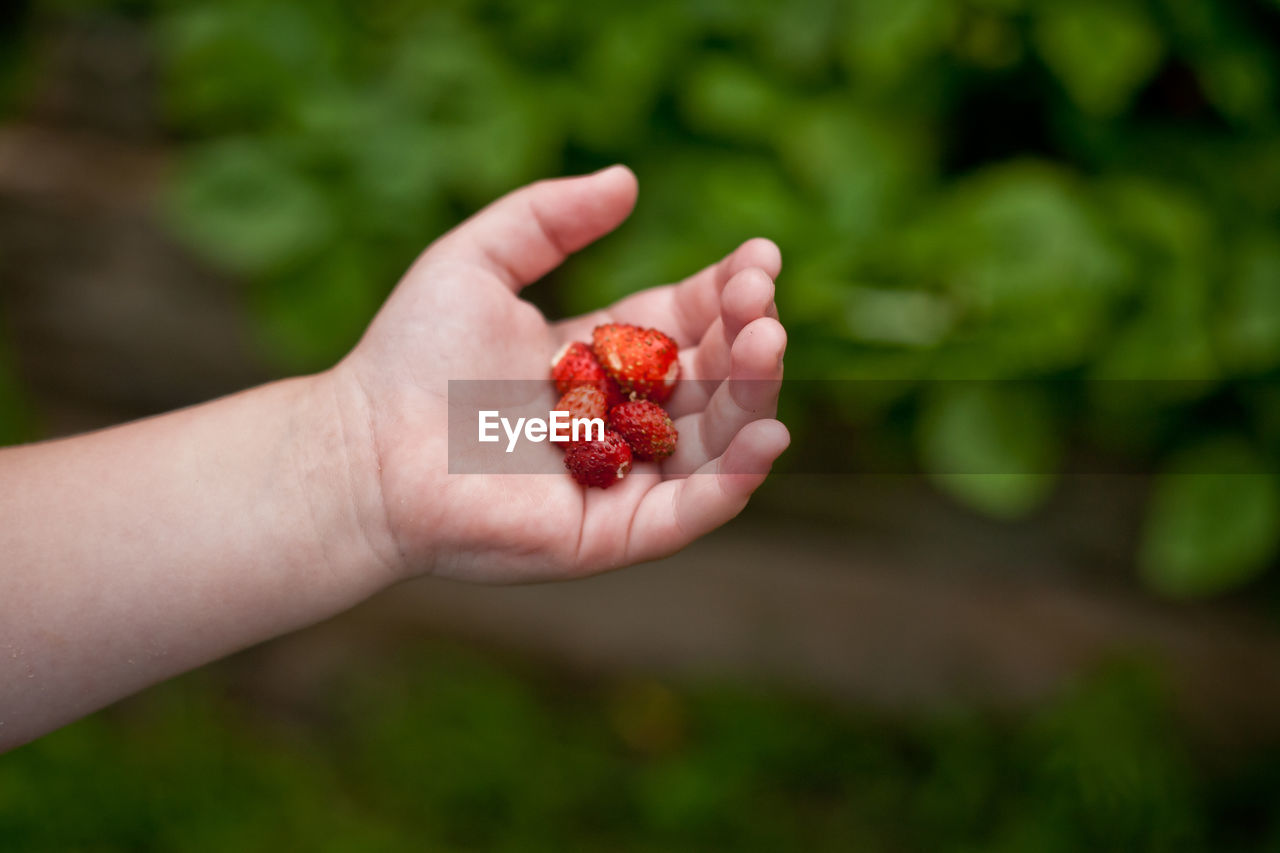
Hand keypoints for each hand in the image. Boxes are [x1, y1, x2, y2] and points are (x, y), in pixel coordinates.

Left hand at [333, 166, 788, 583]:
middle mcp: (617, 420)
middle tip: (762, 301)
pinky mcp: (609, 533)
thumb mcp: (476, 261)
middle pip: (708, 380)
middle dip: (746, 338)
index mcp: (595, 359)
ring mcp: (619, 480)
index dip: (725, 293)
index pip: (682, 324)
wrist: (364, 449)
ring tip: (767, 344)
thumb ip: (546, 218)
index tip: (760, 258)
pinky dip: (733, 481)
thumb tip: (627, 179)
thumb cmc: (408, 357)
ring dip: (752, 397)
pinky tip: (767, 433)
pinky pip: (687, 513)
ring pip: (712, 444)